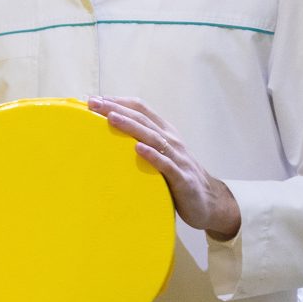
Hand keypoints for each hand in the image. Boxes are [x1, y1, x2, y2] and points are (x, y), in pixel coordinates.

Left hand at [90, 96, 241, 240]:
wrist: (208, 202)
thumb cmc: (177, 177)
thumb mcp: (160, 155)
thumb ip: (141, 143)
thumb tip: (106, 139)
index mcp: (165, 132)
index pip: (141, 110)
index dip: (119, 102)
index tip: (95, 99)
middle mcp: (172, 141)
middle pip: (143, 119)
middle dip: (117, 109)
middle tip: (93, 103)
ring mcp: (178, 158)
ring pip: (153, 137)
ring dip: (131, 126)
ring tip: (111, 118)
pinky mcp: (182, 178)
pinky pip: (166, 164)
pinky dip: (152, 155)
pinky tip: (138, 149)